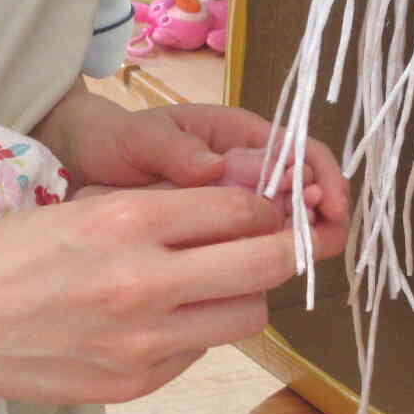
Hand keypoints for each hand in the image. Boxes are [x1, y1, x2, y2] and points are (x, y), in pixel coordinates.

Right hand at [0, 183, 316, 402]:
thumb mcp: (87, 205)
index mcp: (130, 220)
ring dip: (247, 295)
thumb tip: (239, 205)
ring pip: (247, 317)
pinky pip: (201, 352)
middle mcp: (146, 281)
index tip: (275, 206)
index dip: (270, 205)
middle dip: (291, 248)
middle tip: (294, 241)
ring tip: (219, 282)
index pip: (242, 208)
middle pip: (266, 264)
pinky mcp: (137, 383)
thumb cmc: (12, 252)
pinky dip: (198, 332)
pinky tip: (165, 319)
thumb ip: (162, 207)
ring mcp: (144, 341)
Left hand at [40, 92, 348, 265]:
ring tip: (291, 263)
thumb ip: (174, 149)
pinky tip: (262, 278)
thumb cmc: (115, 140)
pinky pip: (256, 245)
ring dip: (298, 242)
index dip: (324, 178)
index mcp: (240, 134)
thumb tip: (216, 167)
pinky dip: (268, 260)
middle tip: (314, 246)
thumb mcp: (138, 138)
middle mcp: (249, 167)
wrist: (85, 166)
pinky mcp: (221, 234)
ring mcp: (237, 202)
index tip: (327, 208)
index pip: (303, 150)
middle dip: (319, 218)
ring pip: (286, 223)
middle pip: (305, 191)